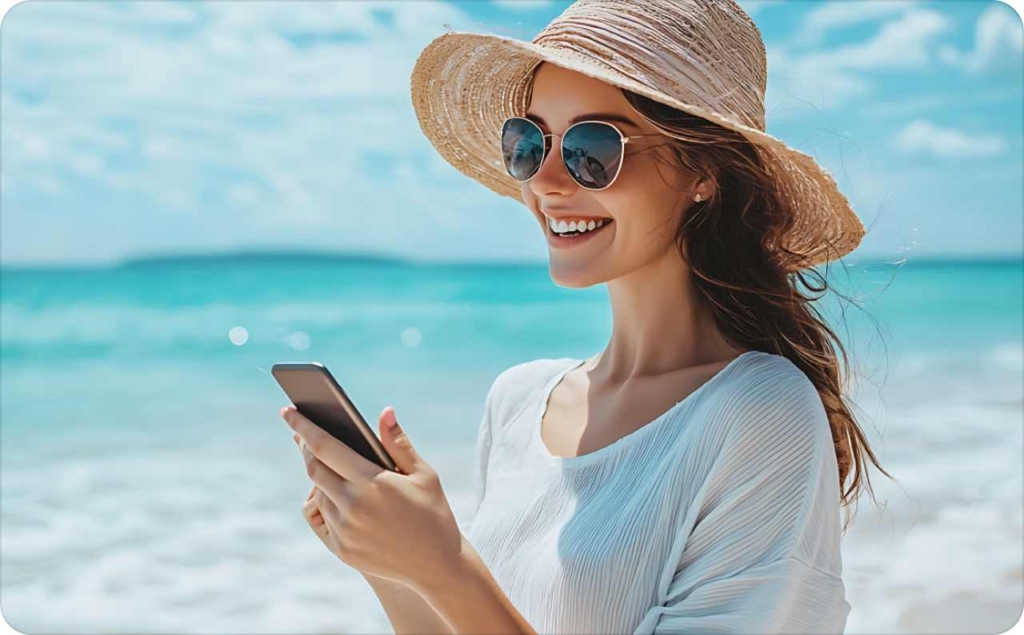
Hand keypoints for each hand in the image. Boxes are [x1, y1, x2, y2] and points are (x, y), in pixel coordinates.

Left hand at [282, 404, 465, 593]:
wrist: (437, 566)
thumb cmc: (433, 513)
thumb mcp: (423, 474)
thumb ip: (399, 442)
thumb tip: (384, 411)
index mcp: (372, 482)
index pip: (325, 447)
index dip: (304, 427)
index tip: (288, 411)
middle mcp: (353, 506)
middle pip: (314, 469)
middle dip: (306, 448)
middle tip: (303, 435)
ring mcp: (344, 530)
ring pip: (319, 493)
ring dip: (321, 476)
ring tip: (329, 463)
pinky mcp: (341, 549)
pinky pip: (324, 518)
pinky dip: (329, 502)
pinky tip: (340, 494)